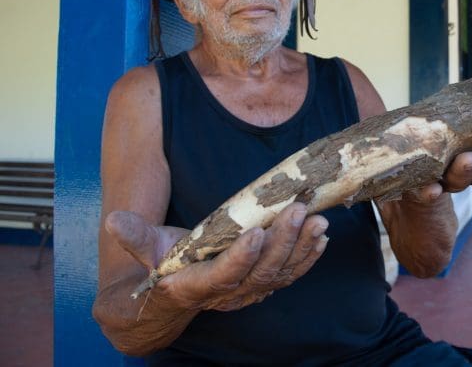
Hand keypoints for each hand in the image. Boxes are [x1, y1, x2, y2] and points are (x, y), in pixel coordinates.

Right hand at [105, 203, 328, 311]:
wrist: (175, 296)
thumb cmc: (162, 265)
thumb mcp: (146, 250)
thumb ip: (134, 237)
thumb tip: (113, 220)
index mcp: (197, 284)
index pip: (223, 274)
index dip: (241, 257)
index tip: (256, 232)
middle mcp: (228, 292)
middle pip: (261, 272)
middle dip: (283, 242)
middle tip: (298, 211)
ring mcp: (250, 290)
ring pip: (281, 273)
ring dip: (302, 247)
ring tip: (318, 220)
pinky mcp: (265, 283)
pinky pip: (290, 274)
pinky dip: (309, 257)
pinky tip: (322, 237)